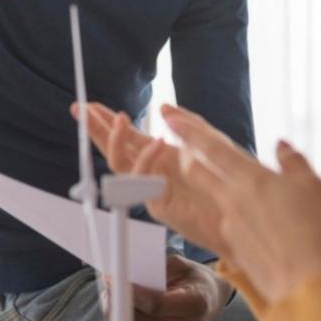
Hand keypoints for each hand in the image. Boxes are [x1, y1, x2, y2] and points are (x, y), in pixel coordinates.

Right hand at [69, 101, 229, 256]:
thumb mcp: (210, 143)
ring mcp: (151, 189)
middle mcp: (150, 173)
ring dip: (118, 141)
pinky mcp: (159, 205)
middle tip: (79, 110)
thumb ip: (188, 123)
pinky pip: (143, 184)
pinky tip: (157, 142)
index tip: (89, 105)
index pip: (126, 137)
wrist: (241, 215)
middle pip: (115, 149)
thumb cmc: (226, 182)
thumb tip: (163, 106)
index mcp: (159, 157)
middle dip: (97, 129)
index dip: (107, 122)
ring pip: (121, 166)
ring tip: (120, 118)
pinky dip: (148, 162)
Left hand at [103, 254, 230, 320]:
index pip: (156, 305)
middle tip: (107, 280)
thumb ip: (154, 268)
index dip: (131, 294)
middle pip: (139, 319)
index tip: (112, 278)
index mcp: (195, 305)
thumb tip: (123, 271)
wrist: (208, 301)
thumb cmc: (191, 278)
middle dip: (117, 300)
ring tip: (111, 292)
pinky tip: (119, 307)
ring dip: (114, 312)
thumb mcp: (179, 264)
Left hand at [162, 104, 320, 304]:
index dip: (188, 129)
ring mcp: (230, 223)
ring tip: (208, 173)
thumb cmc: (315, 232)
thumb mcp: (314, 187)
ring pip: (208, 195)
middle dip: (182, 154)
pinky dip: (229, 209)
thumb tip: (281, 147)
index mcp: (251, 178)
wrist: (304, 285)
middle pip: (195, 171)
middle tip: (175, 140)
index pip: (211, 147)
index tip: (169, 116)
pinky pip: (225, 218)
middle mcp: (233, 198)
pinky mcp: (234, 245)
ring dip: (203, 181)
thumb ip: (294, 163)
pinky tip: (246, 213)